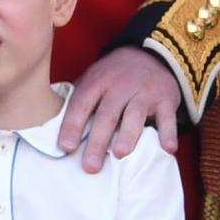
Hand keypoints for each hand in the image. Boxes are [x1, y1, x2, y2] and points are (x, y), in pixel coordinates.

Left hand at [57, 45, 181, 172]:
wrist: (150, 54)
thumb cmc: (113, 77)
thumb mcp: (93, 79)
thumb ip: (77, 100)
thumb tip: (51, 129)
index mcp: (97, 81)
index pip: (82, 104)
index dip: (72, 125)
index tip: (66, 147)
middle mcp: (120, 85)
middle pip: (107, 114)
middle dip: (98, 140)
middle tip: (90, 166)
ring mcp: (144, 91)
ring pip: (135, 114)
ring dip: (128, 135)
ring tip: (120, 154)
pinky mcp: (166, 98)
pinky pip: (167, 116)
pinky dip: (168, 132)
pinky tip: (167, 149)